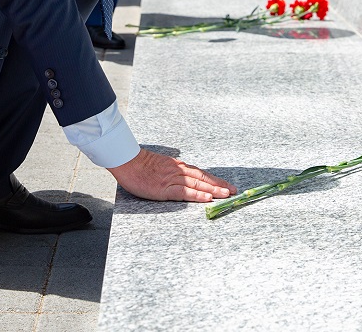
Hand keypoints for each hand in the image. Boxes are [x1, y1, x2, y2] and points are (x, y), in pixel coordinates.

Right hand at [108, 148, 235, 202]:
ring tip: (226, 194)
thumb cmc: (140, 164)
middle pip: (203, 178)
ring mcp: (172, 180)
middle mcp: (179, 171)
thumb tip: (184, 173)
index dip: (215, 179)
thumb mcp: (161, 164)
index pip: (201, 173)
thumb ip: (173, 169)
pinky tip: (207, 198)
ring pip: (197, 185)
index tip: (227, 185)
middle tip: (234, 191)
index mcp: (178, 166)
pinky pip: (184, 193)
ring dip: (213, 189)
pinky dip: (197, 195)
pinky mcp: (165, 189)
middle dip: (219, 185)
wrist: (127, 162)